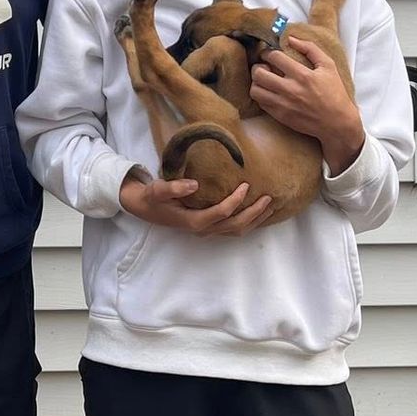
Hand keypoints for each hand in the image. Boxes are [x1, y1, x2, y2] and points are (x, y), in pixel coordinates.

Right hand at [119, 173, 274, 237]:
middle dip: (254, 213)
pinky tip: (258, 212)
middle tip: (268, 198)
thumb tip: (194, 185)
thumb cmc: (153, 198)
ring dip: (255, 220)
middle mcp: (203, 229)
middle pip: (235, 225)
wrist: (146, 208)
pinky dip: (249, 222)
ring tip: (270, 206)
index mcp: (193, 221)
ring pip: (237, 230)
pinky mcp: (210, 227)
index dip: (236, 200)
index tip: (246, 185)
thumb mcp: (158, 190)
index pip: (222, 213)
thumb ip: (173, 188)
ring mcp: (207, 230)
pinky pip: (233, 228)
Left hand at [250, 35, 363, 172]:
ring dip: (256, 82)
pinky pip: (260, 103)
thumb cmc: (334, 92)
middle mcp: (290, 90)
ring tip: (264, 80)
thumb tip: (291, 38)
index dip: (268, 52)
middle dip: (258, 66)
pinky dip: (261, 95)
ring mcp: (284, 105)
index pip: (274, 57)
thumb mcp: (328, 66)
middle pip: (259, 73)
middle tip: (263, 66)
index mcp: (302, 75)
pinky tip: (269, 92)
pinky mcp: (280, 116)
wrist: (337, 122)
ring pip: (255, 90)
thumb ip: (310, 49)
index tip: (269, 54)